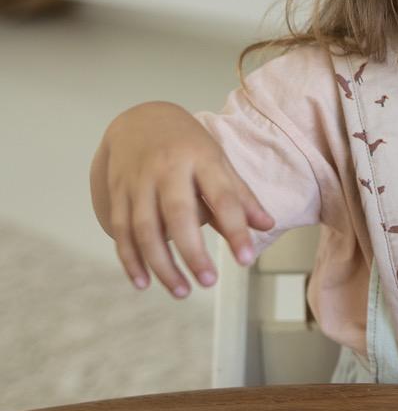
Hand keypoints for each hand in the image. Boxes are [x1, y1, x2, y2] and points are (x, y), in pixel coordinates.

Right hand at [93, 102, 274, 296]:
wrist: (140, 119)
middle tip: (209, 282)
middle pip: (178, 214)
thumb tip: (267, 225)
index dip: (235, 229)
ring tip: (182, 291)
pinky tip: (143, 283)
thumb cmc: (188, 147)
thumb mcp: (219, 162)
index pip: (222, 197)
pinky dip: (131, 259)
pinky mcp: (117, 193)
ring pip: (144, 228)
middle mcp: (166, 168)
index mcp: (200, 158)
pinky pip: (121, 231)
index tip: (246, 260)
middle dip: (193, 252)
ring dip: (161, 264)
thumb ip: (240, 195)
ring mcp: (138, 180)